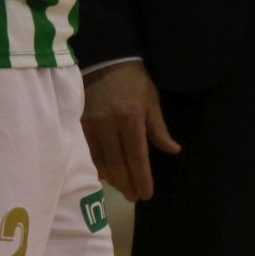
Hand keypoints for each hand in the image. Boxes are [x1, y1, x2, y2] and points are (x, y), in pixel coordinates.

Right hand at [82, 61, 179, 200]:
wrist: (104, 58)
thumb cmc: (133, 80)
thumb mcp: (151, 100)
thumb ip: (159, 129)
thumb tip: (173, 150)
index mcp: (131, 118)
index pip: (137, 157)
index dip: (141, 179)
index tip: (146, 194)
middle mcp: (110, 125)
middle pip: (118, 165)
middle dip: (127, 184)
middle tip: (135, 197)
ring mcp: (92, 125)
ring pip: (101, 162)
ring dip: (113, 180)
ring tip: (123, 189)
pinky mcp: (80, 124)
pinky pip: (89, 153)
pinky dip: (99, 168)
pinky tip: (107, 176)